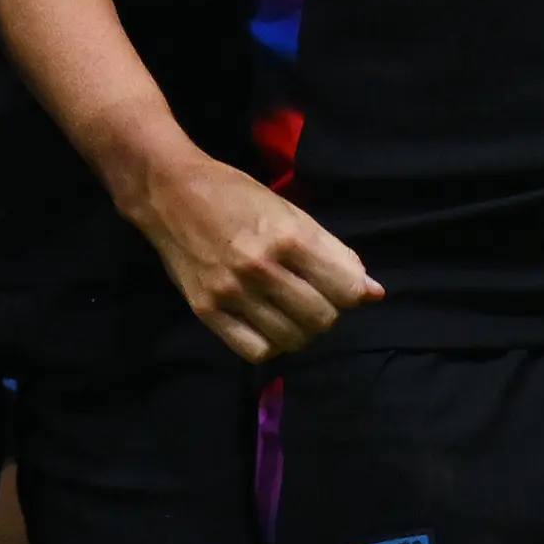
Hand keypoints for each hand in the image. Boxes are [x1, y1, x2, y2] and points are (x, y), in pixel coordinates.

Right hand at [123, 149, 379, 361]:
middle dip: (328, 312)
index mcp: (288, 235)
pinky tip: (268, 325)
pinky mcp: (206, 310)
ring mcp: (231, 292)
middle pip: (322, 318)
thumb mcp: (291, 213)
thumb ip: (334, 253)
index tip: (340, 285)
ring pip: (292, 339)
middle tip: (314, 298)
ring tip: (291, 312)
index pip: (346, 290)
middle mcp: (261, 267)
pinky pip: (256, 351)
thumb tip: (374, 293)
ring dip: (301, 330)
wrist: (169, 192)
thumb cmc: (237, 195)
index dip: (352, 292)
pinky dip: (271, 345)